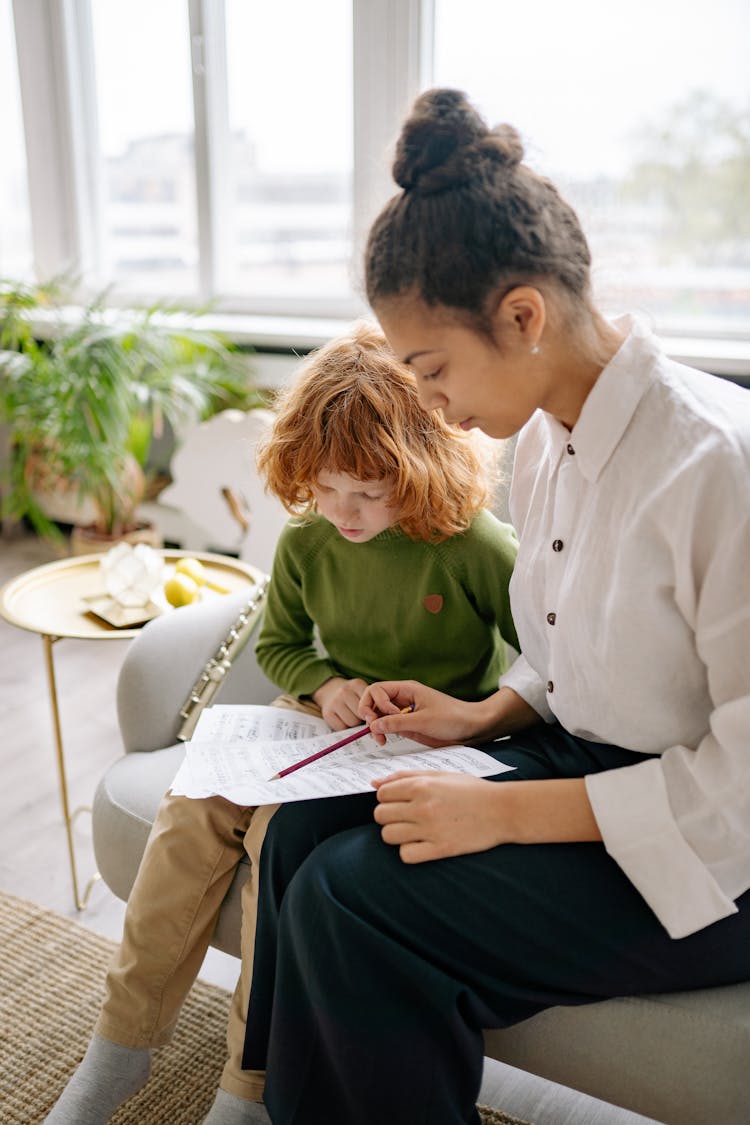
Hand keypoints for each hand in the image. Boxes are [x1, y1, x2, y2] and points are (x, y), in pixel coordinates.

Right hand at [313, 677, 369, 730]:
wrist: (329, 690)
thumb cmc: (351, 694)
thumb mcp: (362, 691)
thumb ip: (372, 701)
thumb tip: (379, 719)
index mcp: (356, 684)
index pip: (370, 704)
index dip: (374, 712)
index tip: (374, 714)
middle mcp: (344, 691)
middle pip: (362, 714)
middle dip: (364, 718)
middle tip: (362, 715)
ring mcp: (334, 702)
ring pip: (353, 722)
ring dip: (355, 724)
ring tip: (353, 716)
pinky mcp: (327, 713)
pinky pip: (342, 728)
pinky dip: (345, 727)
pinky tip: (344, 719)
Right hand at [358, 680, 488, 746]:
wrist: (471, 728)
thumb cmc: (453, 718)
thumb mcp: (423, 721)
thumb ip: (397, 723)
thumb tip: (373, 725)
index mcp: (406, 689)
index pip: (377, 690)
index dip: (375, 703)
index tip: (386, 717)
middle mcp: (402, 699)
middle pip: (373, 701)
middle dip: (369, 714)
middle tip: (374, 729)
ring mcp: (403, 712)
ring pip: (378, 715)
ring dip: (374, 726)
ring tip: (380, 740)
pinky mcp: (407, 725)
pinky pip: (387, 726)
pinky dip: (382, 732)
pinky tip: (384, 740)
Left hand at [372, 771, 507, 861]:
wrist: (503, 810)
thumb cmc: (472, 790)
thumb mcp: (440, 774)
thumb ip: (406, 776)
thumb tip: (375, 783)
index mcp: (422, 786)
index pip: (382, 794)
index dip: (388, 798)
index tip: (400, 801)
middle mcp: (423, 807)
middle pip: (381, 815)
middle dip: (389, 816)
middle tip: (405, 816)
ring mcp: (431, 829)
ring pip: (389, 835)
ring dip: (397, 834)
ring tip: (412, 830)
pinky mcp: (441, 849)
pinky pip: (406, 855)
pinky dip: (409, 851)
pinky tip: (421, 844)